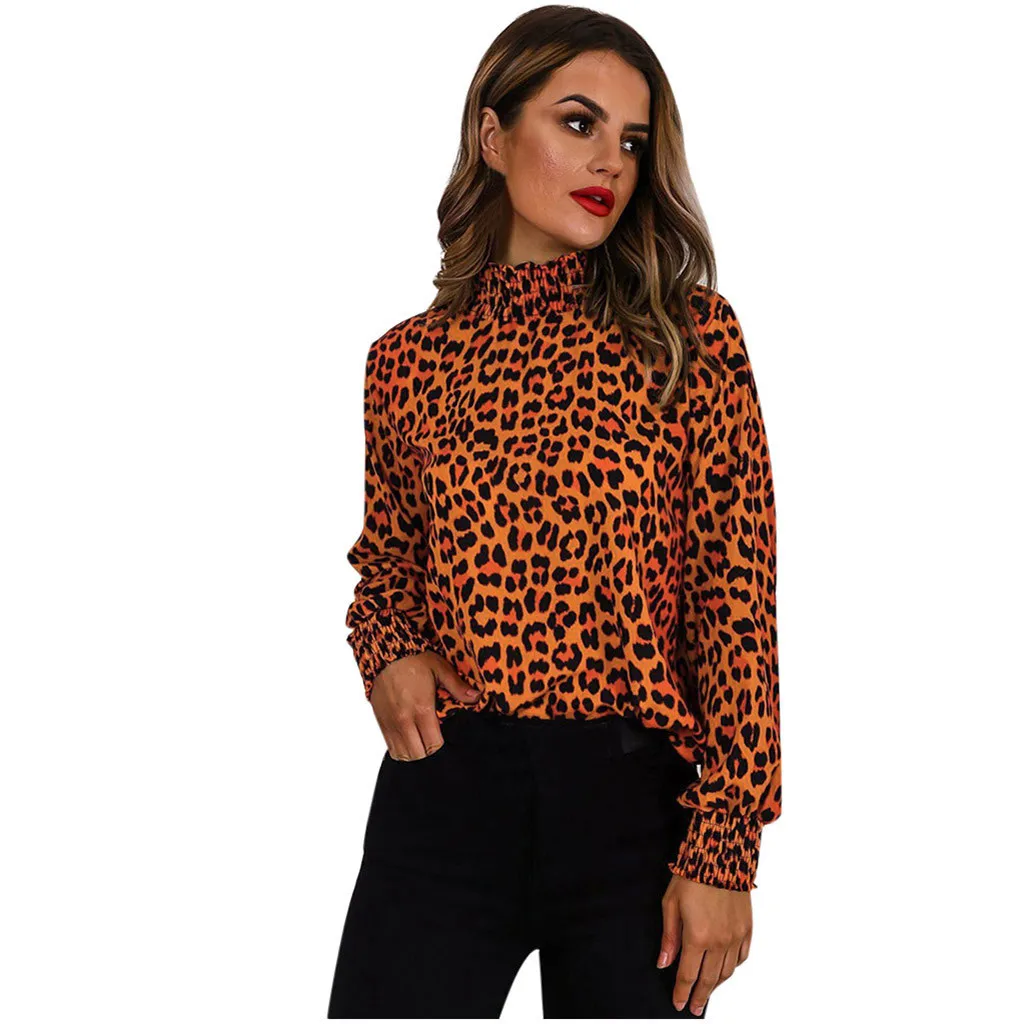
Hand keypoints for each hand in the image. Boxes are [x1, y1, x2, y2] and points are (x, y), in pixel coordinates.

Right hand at [369, 652, 480, 758]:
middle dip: (429, 754)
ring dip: (415, 754)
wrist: (384, 653)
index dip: (442, 749)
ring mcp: (390, 723)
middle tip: (436, 745)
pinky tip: (410, 742)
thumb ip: (458, 687)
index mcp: (422, 709)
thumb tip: (477, 697)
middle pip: (417, 755)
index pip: (433, 745)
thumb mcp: (440, 668)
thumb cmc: (414, 659)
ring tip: (424, 746)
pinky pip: (390, 747)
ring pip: (402, 754)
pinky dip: (401, 750)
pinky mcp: (381, 721)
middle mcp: (404, 720)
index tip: (448, 743)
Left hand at [658, 873, 752, 1014]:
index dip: (681, 992)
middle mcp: (720, 941)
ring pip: (727, 972)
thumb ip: (669, 936)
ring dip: (717, 985)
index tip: (678, 1003)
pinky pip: (742, 957)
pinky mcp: (747, 928)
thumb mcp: (671, 904)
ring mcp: (736, 936)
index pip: (688, 975)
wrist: (721, 854)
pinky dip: (733, 968)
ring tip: (708, 992)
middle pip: (709, 980)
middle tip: (694, 1007)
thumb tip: (664, 962)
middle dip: (700, 996)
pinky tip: (726, 970)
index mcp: (698, 937)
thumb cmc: (693, 875)